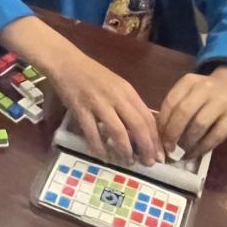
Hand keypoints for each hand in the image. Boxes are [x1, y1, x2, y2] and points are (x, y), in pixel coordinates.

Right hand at [45, 44, 162, 165]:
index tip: (160, 155)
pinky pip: (92, 133)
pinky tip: (103, 157)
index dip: (155, 139)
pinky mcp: (80, 109)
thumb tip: (141, 131)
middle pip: (137, 126)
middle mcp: (116, 97)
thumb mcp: (117, 86)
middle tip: (148, 163)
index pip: (147, 118)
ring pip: (118, 132)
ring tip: (128, 162)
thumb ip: (128, 104)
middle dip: (145, 148)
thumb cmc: (93, 74)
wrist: (67, 62)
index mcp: (127, 91)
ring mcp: (98, 103)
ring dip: (125, 151)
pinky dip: (99, 148)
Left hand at [158, 67, 226, 159]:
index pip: (171, 102)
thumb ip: (177, 105)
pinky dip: (203, 147)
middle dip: (173, 134)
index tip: (158, 138)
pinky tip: (194, 153)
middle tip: (168, 149)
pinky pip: (215, 136)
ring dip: (187, 142)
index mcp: (189, 81)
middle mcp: (204, 89)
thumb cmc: (207, 91)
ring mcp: (221, 102)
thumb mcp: (191, 89)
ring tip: (180, 154)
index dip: (163, 123)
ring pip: (199, 125)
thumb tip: (161, 132)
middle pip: (183, 113)